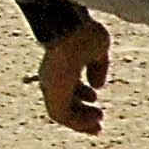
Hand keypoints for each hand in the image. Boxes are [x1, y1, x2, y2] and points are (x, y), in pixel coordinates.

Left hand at [37, 14, 111, 134]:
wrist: (70, 26)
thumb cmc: (83, 31)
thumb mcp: (98, 49)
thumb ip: (98, 67)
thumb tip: (97, 86)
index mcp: (60, 63)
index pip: (67, 84)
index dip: (82, 94)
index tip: (96, 100)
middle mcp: (51, 75)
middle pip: (63, 100)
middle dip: (81, 111)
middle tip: (99, 118)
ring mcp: (49, 84)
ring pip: (60, 111)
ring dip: (80, 120)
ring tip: (98, 120)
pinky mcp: (51, 92)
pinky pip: (61, 116)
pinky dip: (77, 122)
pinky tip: (94, 120)